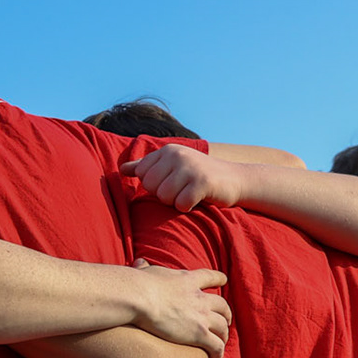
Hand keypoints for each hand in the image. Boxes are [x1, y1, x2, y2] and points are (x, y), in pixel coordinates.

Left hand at [119, 146, 244, 211]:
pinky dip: (188, 207)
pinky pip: (181, 204)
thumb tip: (122, 169)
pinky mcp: (202, 182)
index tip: (173, 182)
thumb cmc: (198, 176)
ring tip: (190, 194)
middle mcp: (177, 155)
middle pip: (151, 187)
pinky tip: (198, 199)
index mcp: (167, 150)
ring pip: (164, 197)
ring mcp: (190, 167)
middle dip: (164, 195)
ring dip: (176, 202)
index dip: (155, 185)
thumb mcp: (172, 166)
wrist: (235, 179)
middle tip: (182, 189)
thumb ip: (146, 167)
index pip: (142, 175)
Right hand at [130, 259, 231, 357]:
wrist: (140, 298)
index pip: (209, 276)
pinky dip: (219, 352)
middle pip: (222, 305)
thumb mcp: (145, 272)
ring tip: (221, 341)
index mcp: (188, 280)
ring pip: (222, 327)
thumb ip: (145, 268)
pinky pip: (216, 345)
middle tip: (225, 321)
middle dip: (226, 314)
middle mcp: (199, 297)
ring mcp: (201, 316)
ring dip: (223, 335)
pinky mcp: (199, 334)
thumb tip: (139, 262)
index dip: (219, 278)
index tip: (224, 280)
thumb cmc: (139, 285)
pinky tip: (215, 357)